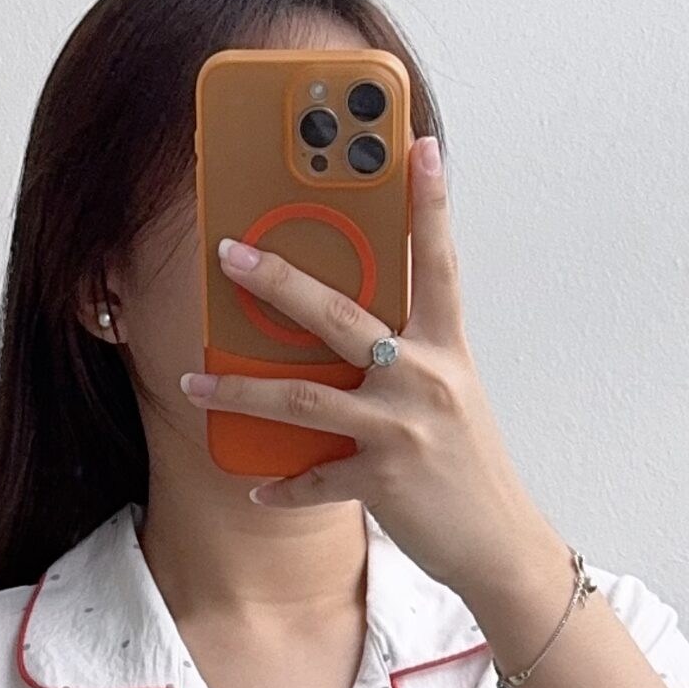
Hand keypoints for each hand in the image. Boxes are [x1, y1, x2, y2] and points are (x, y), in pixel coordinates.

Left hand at [178, 134, 554, 602]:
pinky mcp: (382, 480)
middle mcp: (424, 379)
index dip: (429, 202)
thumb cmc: (468, 469)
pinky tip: (258, 489)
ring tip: (191, 383)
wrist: (497, 544)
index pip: (437, 261)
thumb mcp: (450, 399)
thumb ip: (407, 363)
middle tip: (231, 253)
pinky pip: (313, 479)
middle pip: (338, 315)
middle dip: (278, 280)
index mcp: (446, 350)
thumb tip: (349, 341)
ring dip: (237, 392)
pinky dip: (283, 487)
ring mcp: (401, 429)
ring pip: (301, 398)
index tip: (417, 144)